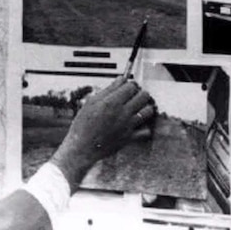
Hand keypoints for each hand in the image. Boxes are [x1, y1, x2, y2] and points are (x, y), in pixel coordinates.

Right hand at [49, 76, 155, 191]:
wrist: (82, 149)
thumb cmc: (82, 127)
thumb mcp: (90, 104)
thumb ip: (107, 90)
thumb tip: (120, 80)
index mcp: (111, 102)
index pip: (131, 85)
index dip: (129, 84)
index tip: (127, 86)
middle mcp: (122, 113)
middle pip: (144, 95)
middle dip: (139, 93)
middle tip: (133, 96)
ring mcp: (128, 126)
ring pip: (148, 111)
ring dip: (144, 107)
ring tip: (136, 109)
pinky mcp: (130, 138)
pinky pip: (146, 131)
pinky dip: (143, 127)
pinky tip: (136, 125)